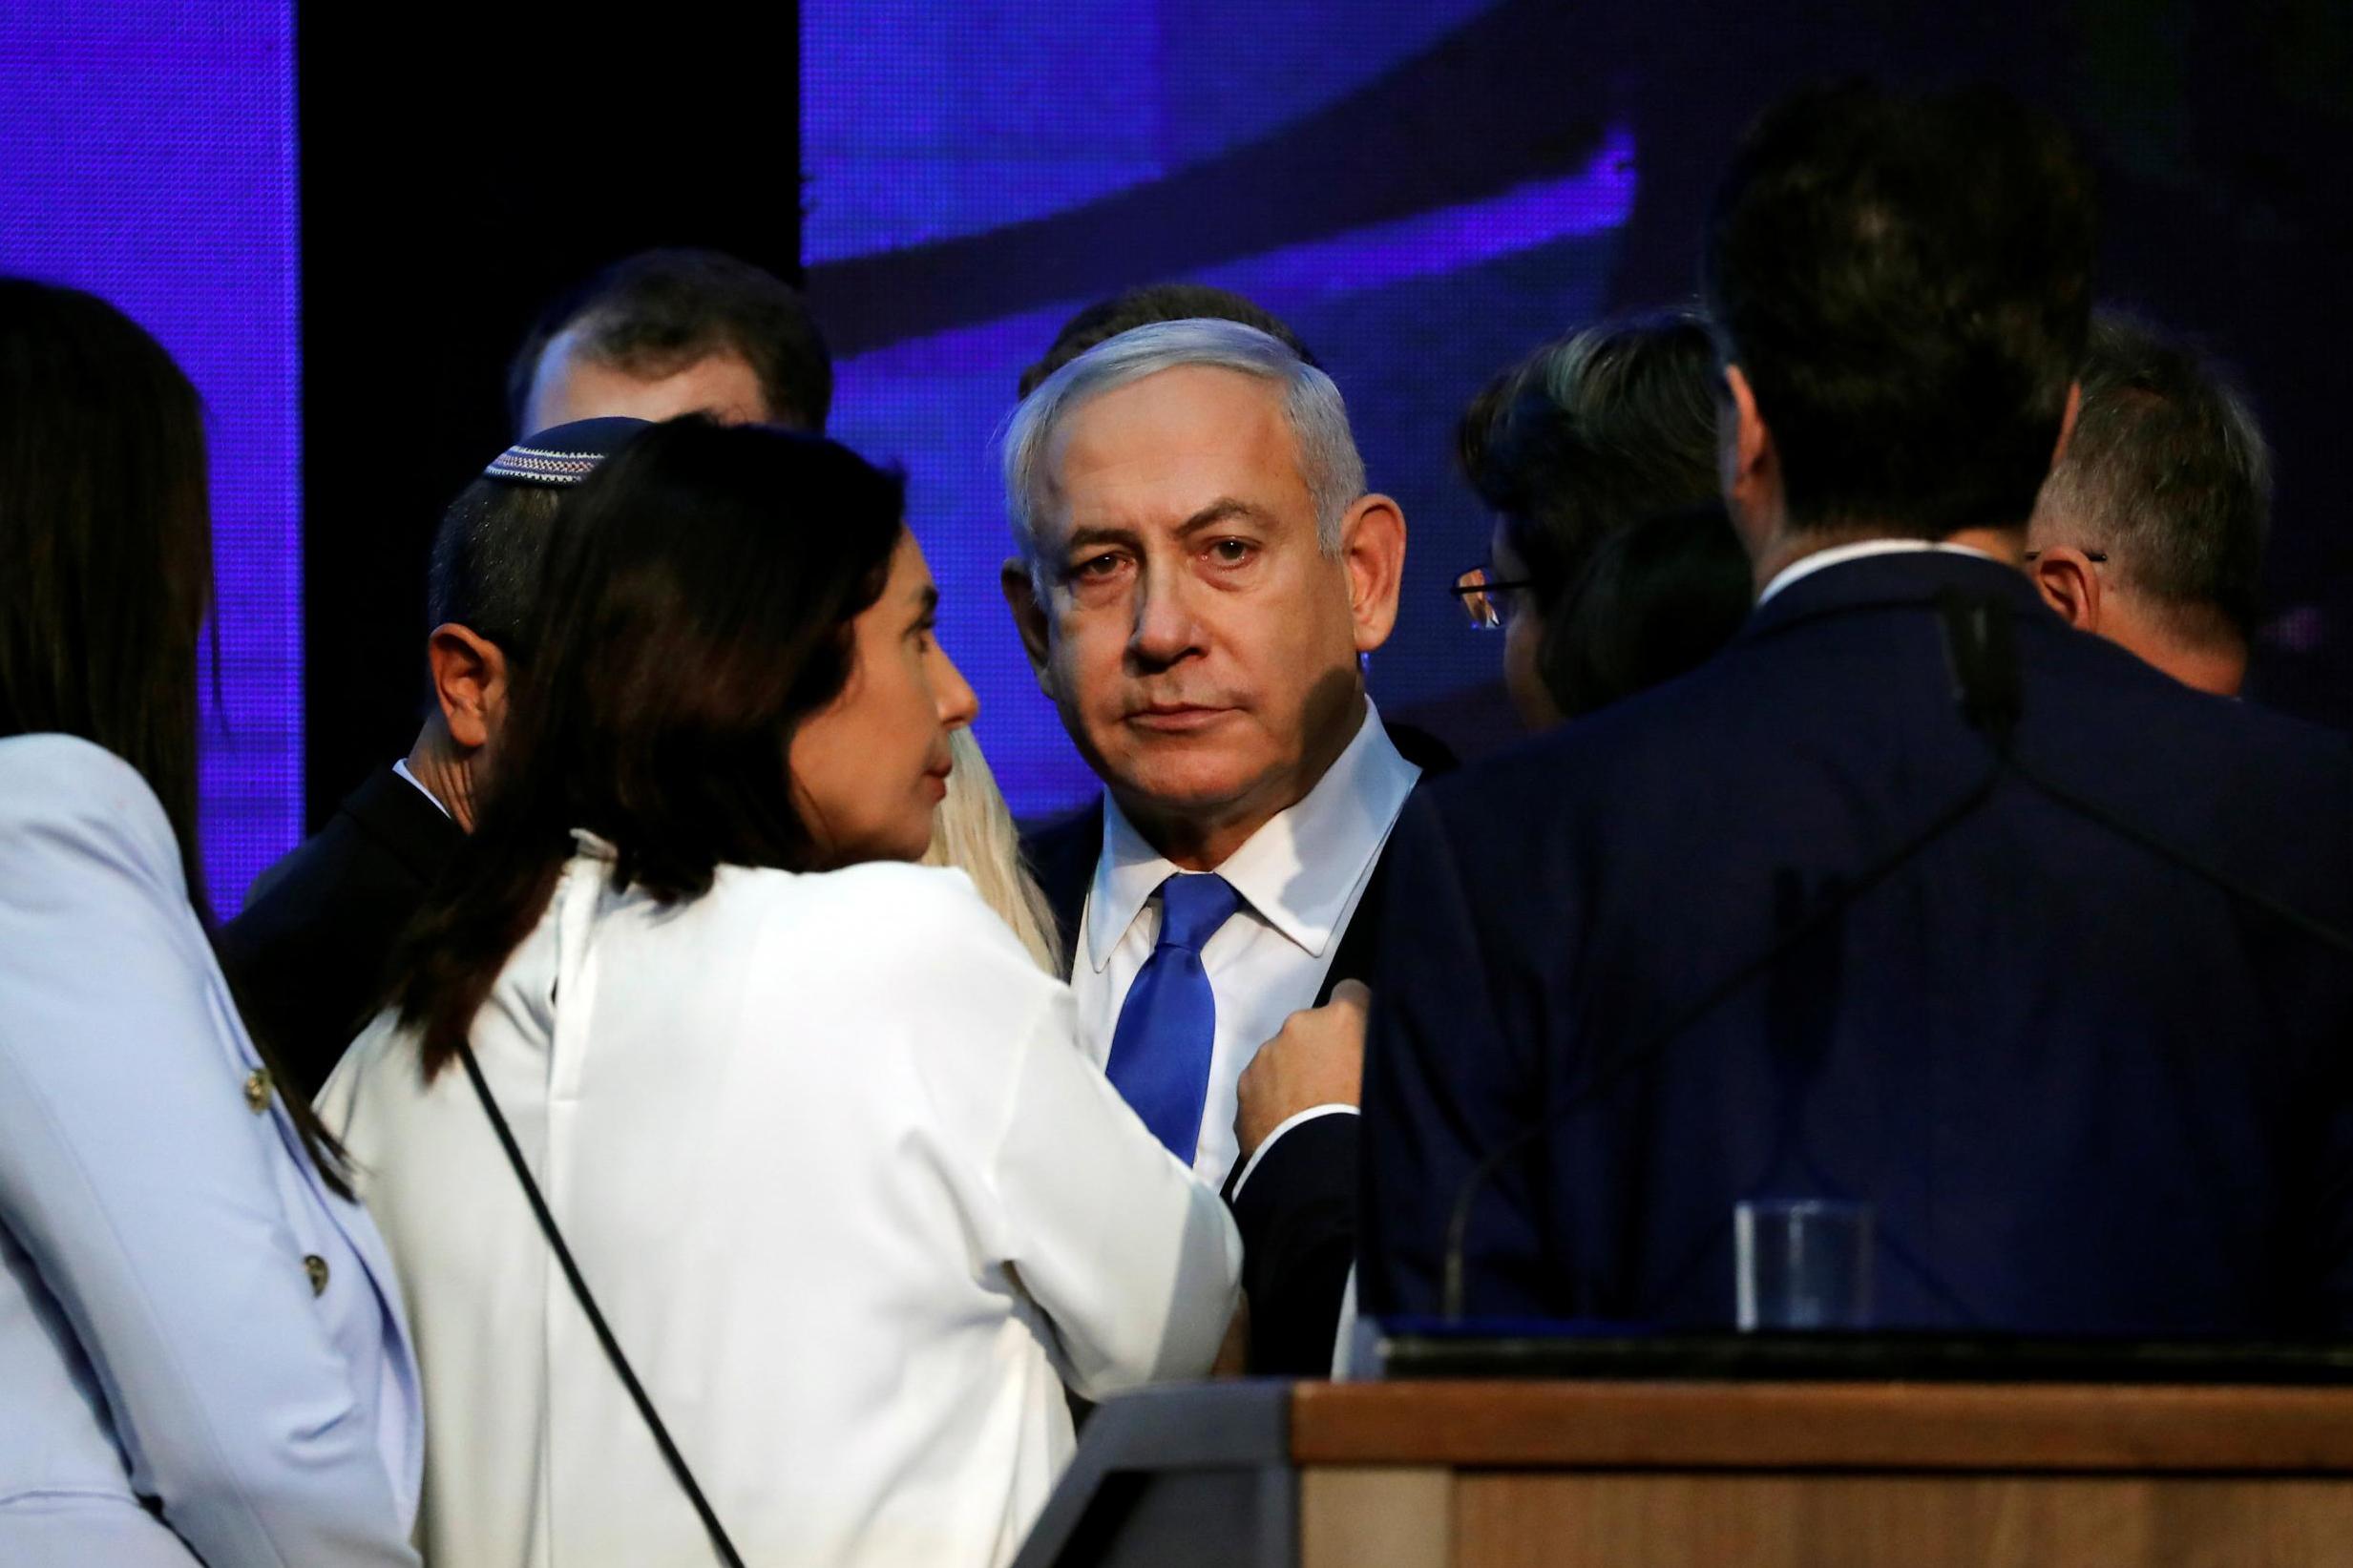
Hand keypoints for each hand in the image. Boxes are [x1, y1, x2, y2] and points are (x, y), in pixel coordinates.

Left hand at [1235, 980, 1369, 1160]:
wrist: (1318, 1168)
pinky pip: (1261, 1086)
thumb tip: (1366, 1045)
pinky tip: (1285, 1125)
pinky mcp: (1244, 1087)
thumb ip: (1371, 1049)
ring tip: (1306, 1111)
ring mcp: (1265, 1056)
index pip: (1351, 992)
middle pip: (1311, 1029)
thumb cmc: (1365, 1119)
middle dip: (1319, 1049)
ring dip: (1292, 1073)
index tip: (1358, 1039)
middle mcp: (1298, 1026)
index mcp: (1340, 1018)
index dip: (1356, 1015)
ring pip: (1282, 1056)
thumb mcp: (1386, 1075)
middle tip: (1331, 1086)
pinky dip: (1271, 1098)